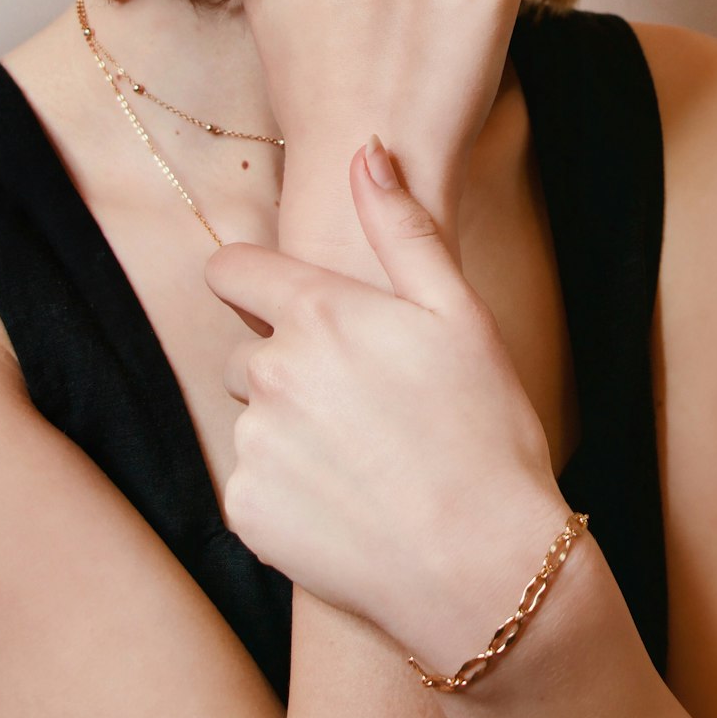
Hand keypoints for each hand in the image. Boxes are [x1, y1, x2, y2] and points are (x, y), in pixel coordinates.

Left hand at [205, 136, 569, 672]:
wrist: (482, 567)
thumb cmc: (484, 429)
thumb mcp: (458, 313)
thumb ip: (403, 227)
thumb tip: (368, 150)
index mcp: (318, 313)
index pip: (231, 270)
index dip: (251, 280)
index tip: (276, 301)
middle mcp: (270, 372)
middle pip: (245, 351)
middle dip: (286, 365)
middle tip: (362, 402)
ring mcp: (254, 445)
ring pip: (252, 420)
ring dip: (290, 430)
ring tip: (364, 459)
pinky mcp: (247, 511)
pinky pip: (254, 485)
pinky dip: (288, 492)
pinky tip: (347, 504)